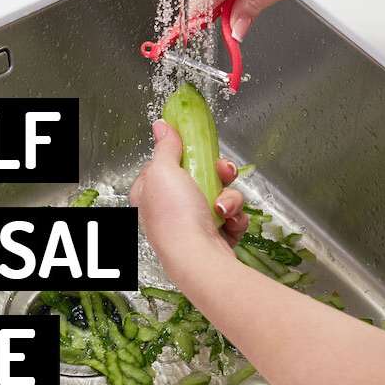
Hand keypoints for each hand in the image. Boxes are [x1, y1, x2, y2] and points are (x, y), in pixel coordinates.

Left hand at [130, 120, 247, 279]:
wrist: (199, 258)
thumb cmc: (175, 216)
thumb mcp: (163, 170)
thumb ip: (165, 146)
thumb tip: (161, 126)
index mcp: (149, 192)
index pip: (167, 164)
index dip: (184, 155)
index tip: (197, 147)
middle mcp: (169, 209)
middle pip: (200, 176)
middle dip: (218, 173)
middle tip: (223, 172)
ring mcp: (193, 223)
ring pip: (221, 194)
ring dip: (230, 197)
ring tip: (224, 208)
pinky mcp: (214, 236)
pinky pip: (232, 215)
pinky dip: (235, 216)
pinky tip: (230, 223)